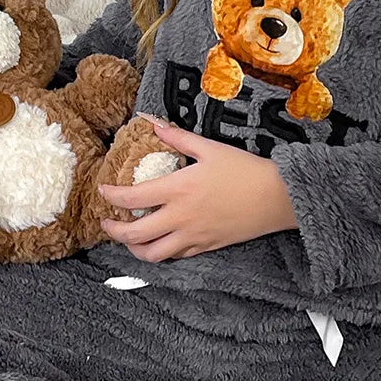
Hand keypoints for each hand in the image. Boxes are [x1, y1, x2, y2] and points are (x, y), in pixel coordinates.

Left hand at [99, 115, 298, 261]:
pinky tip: (159, 241)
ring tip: (129, 239)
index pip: (132, 199)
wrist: (277, 198)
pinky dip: (161, 251)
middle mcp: (180, 218)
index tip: (104, 191)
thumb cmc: (244, 170)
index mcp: (178, 190)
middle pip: (134, 235)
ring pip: (152, 254)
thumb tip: (153, 124)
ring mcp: (192, 236)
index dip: (111, 197)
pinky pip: (176, 256)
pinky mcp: (206, 247)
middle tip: (106, 223)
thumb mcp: (210, 148)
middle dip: (113, 231)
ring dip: (133, 248)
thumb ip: (178, 138)